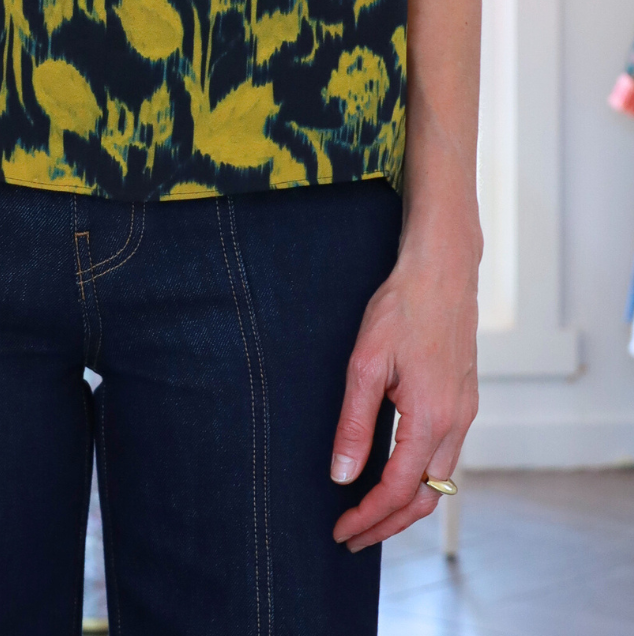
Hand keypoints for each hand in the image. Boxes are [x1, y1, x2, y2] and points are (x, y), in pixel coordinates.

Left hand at [329, 231, 479, 551]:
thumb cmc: (402, 309)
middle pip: (426, 498)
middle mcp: (456, 423)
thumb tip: (342, 475)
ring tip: (370, 512)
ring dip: (406, 503)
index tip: (342, 530)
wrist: (442, 272)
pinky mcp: (464, 400)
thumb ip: (354, 424)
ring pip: (440, 480)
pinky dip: (420, 477)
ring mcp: (465, 412)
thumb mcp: (365, 364)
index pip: (397, 489)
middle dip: (388, 523)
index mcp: (431, 419)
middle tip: (353, 535)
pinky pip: (446, 455)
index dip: (368, 516)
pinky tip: (396, 472)